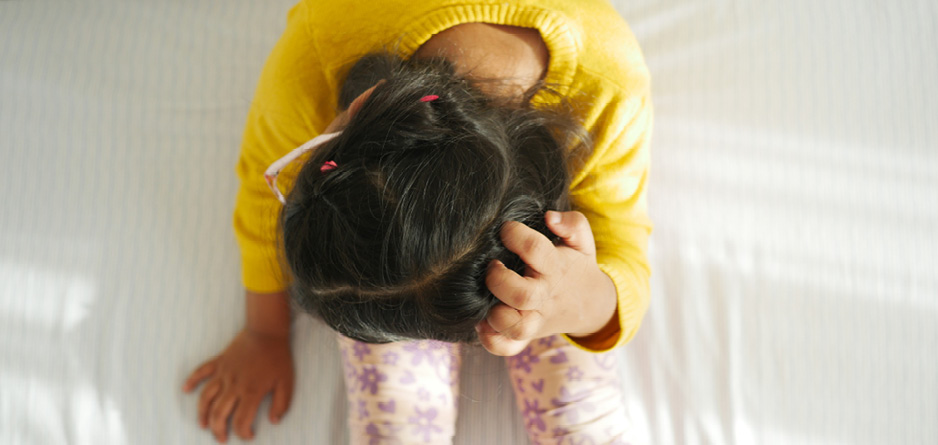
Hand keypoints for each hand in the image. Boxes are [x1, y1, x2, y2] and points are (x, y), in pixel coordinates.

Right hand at [183, 329, 294, 442]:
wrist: (267, 331)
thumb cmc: (278, 357)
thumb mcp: (287, 382)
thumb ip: (282, 404)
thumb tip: (275, 421)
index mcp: (251, 392)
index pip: (241, 421)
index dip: (243, 433)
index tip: (248, 436)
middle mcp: (233, 385)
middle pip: (219, 413)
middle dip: (218, 430)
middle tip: (222, 438)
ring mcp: (223, 373)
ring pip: (206, 397)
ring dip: (202, 413)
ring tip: (203, 425)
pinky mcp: (219, 361)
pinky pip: (201, 371)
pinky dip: (191, 380)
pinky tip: (185, 389)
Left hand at [476, 210, 617, 355]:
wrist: (590, 305)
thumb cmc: (574, 266)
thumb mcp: (581, 241)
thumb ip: (572, 224)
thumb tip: (550, 218)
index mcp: (555, 269)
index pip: (536, 250)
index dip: (517, 236)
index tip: (506, 229)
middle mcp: (544, 297)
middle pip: (522, 295)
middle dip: (499, 279)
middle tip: (492, 266)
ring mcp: (535, 320)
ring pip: (515, 327)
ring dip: (496, 315)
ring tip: (485, 298)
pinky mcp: (525, 337)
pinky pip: (507, 348)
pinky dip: (492, 341)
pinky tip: (482, 323)